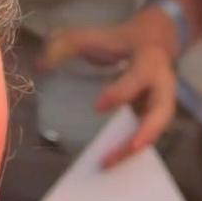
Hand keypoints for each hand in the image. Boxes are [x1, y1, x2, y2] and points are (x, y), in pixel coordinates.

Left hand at [40, 18, 177, 169]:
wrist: (154, 38)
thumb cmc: (117, 40)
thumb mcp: (92, 36)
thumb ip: (64, 46)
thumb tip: (40, 66)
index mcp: (148, 61)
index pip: (138, 78)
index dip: (122, 92)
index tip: (99, 106)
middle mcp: (162, 85)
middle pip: (161, 112)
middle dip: (145, 132)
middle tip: (125, 150)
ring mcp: (162, 103)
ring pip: (156, 130)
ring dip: (134, 149)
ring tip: (108, 165)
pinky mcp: (155, 115)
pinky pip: (147, 135)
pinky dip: (131, 151)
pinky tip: (112, 164)